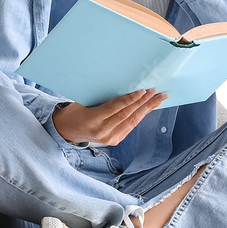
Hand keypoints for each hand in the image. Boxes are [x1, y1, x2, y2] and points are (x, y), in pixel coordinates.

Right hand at [51, 88, 167, 145]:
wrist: (68, 130)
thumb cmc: (75, 111)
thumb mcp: (84, 101)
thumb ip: (102, 98)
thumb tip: (125, 86)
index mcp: (92, 120)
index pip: (115, 108)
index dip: (130, 99)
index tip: (142, 90)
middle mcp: (102, 132)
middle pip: (127, 115)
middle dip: (143, 102)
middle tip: (156, 91)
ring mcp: (109, 138)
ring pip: (132, 121)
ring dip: (147, 109)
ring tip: (158, 98)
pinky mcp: (115, 141)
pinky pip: (131, 126)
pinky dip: (141, 115)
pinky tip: (149, 107)